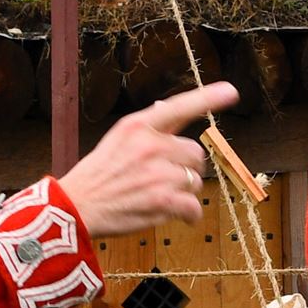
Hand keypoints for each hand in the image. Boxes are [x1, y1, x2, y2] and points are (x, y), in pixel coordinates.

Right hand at [56, 82, 238, 236]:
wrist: (77, 207)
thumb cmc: (98, 175)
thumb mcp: (116, 139)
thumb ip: (145, 128)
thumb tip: (166, 106)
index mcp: (137, 126)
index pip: (179, 107)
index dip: (208, 98)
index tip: (231, 92)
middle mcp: (150, 145)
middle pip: (195, 154)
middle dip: (185, 168)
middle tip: (163, 178)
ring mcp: (159, 173)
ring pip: (195, 181)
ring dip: (184, 192)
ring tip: (158, 196)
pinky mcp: (164, 201)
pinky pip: (194, 206)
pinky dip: (189, 215)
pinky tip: (178, 216)